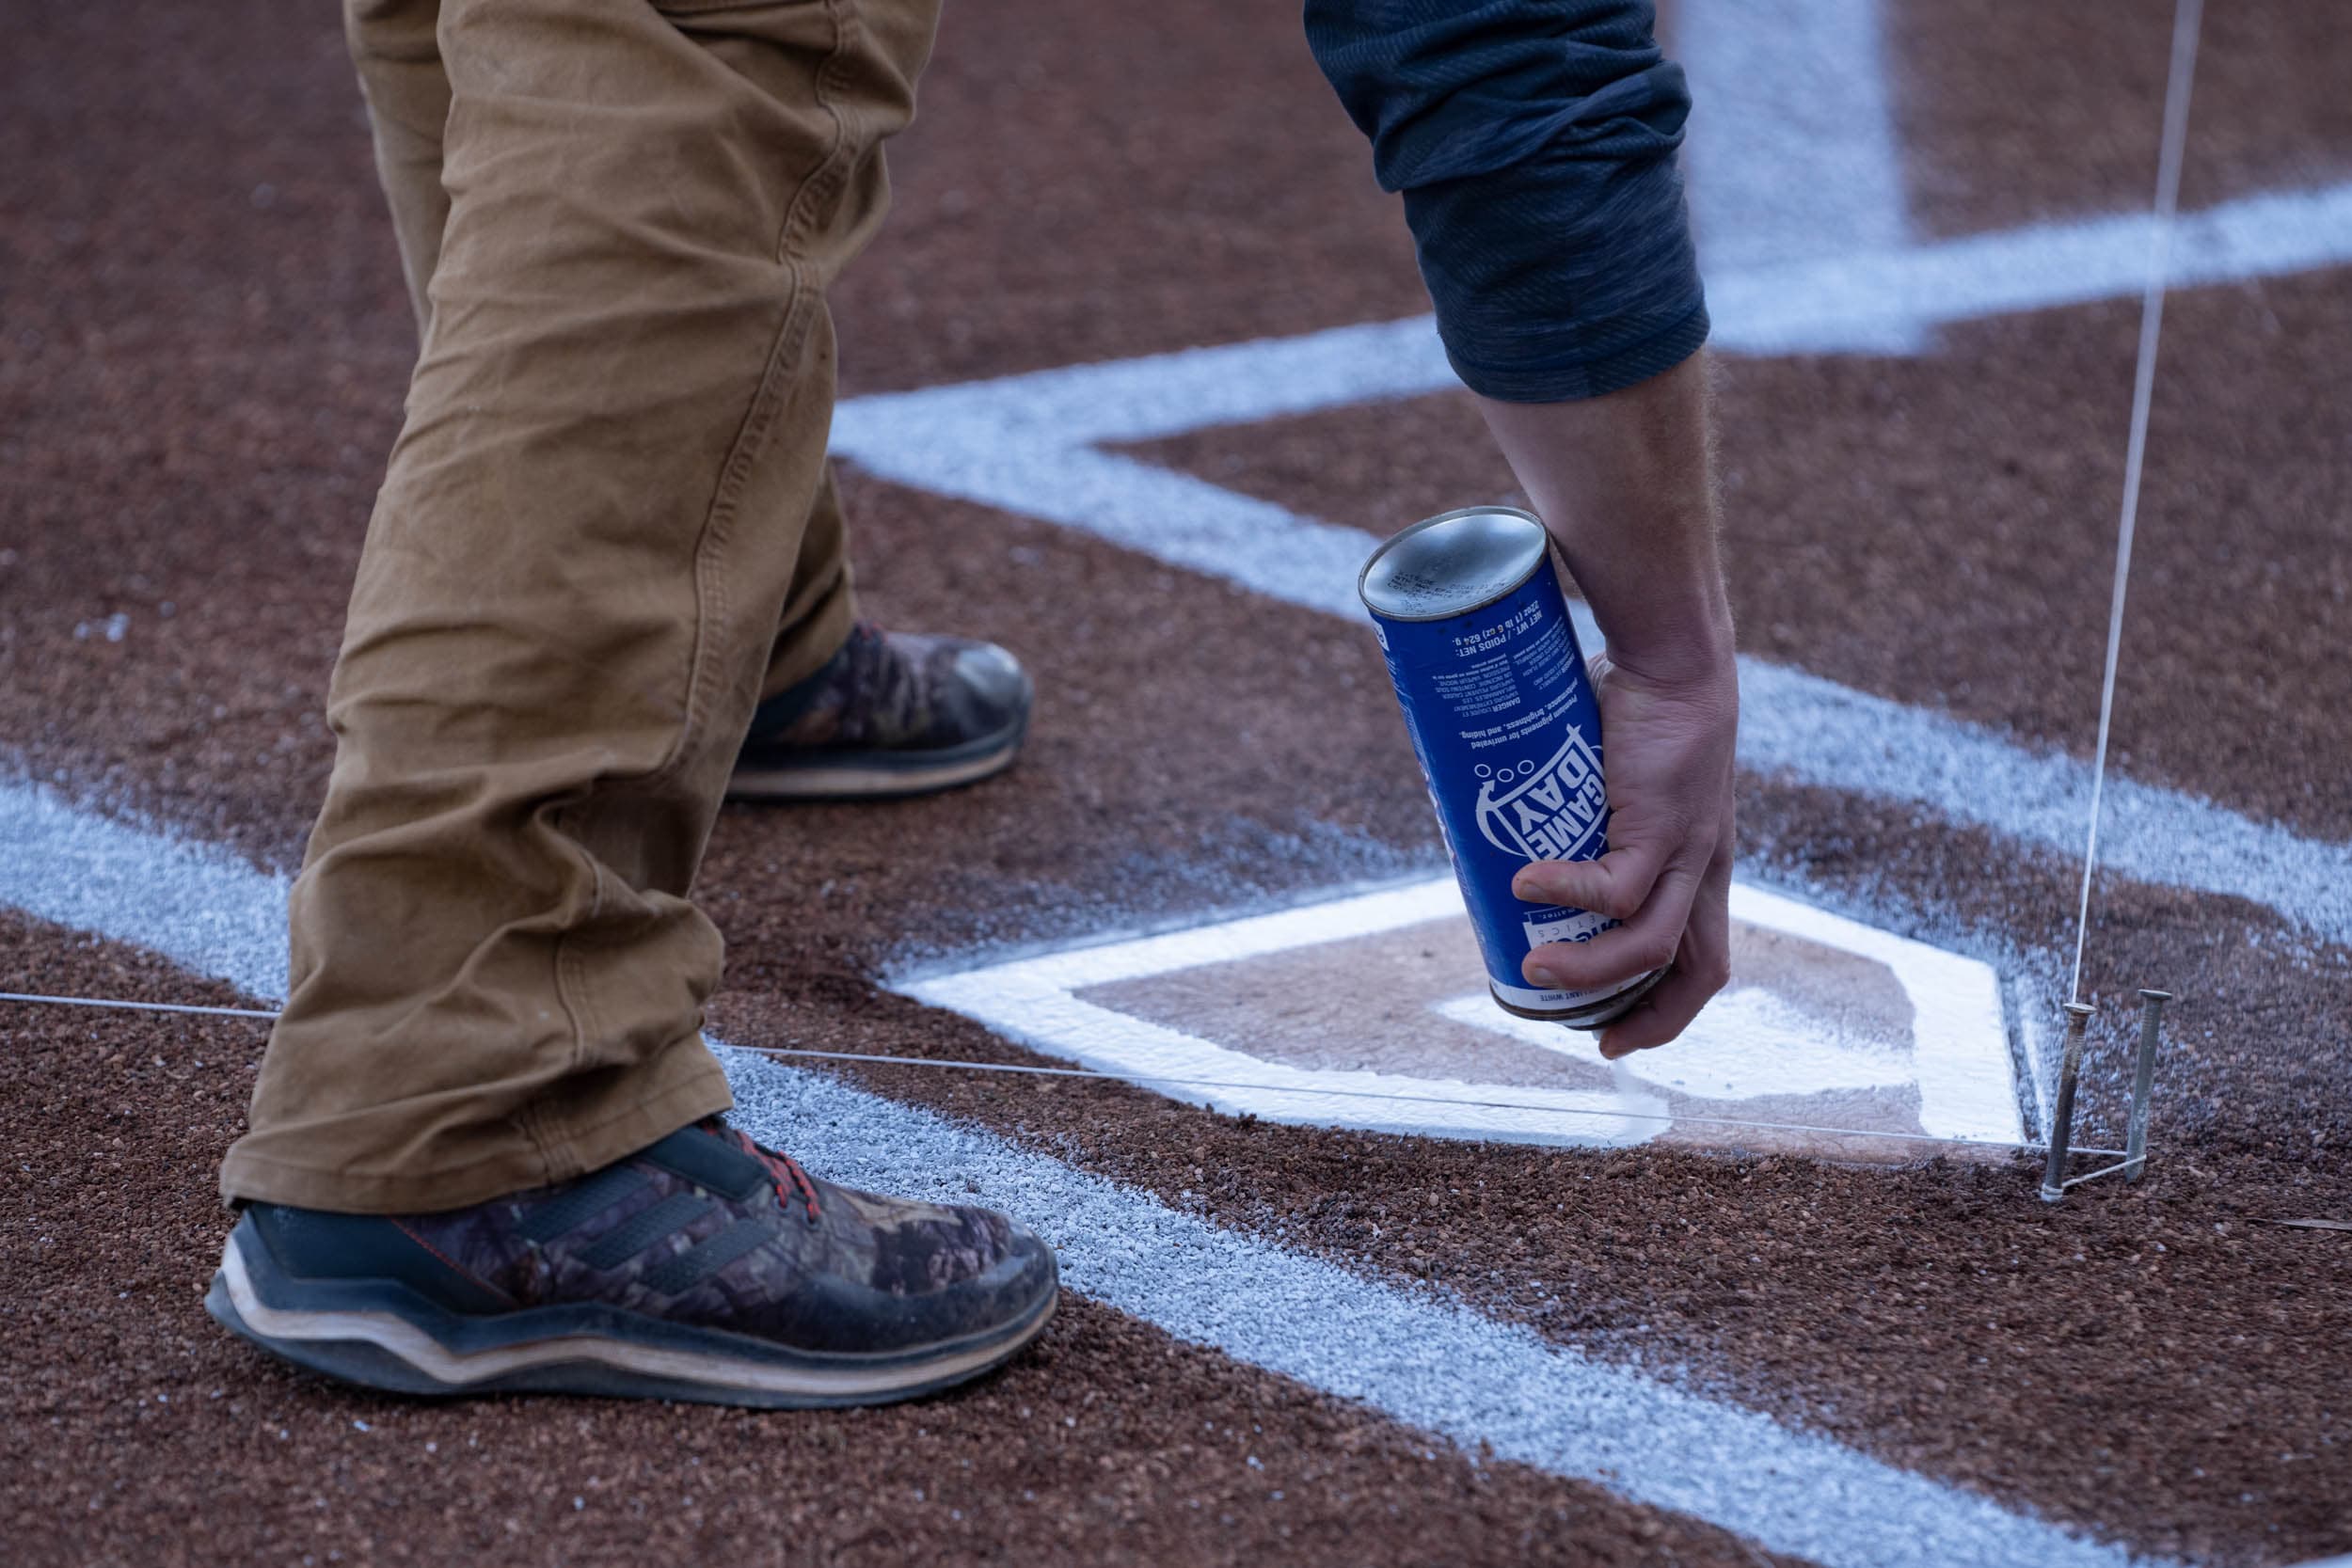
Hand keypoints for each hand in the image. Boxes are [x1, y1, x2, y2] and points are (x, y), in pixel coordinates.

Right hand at [1509, 648, 1736, 1057]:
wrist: (1674, 657)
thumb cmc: (1637, 705)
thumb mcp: (1609, 777)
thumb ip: (1566, 805)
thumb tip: (1484, 805)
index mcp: (1699, 866)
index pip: (1702, 961)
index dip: (1664, 1009)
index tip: (1611, 1033)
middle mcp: (1703, 869)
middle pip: (1697, 973)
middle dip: (1646, 1019)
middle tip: (1585, 1034)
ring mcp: (1687, 852)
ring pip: (1649, 945)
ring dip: (1587, 970)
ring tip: (1530, 966)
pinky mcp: (1662, 826)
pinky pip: (1618, 887)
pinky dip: (1569, 895)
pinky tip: (1526, 885)